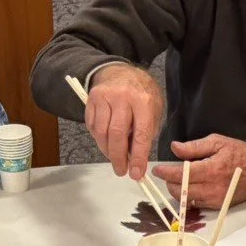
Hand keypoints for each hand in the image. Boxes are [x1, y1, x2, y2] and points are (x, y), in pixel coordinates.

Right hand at [85, 64, 164, 179]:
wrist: (121, 72)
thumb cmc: (140, 94)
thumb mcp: (153, 110)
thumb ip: (146, 133)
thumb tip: (136, 159)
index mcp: (143, 101)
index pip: (140, 134)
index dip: (137, 157)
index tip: (135, 174)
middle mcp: (123, 97)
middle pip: (117, 135)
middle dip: (118, 158)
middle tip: (121, 171)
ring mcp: (105, 97)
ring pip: (101, 133)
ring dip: (107, 150)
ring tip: (114, 156)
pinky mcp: (92, 100)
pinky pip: (92, 126)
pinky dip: (98, 139)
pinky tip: (106, 140)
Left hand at [151, 134, 245, 207]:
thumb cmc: (242, 154)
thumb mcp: (218, 142)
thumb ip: (194, 147)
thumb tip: (175, 148)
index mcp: (211, 169)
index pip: (180, 174)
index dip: (165, 172)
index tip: (157, 169)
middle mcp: (212, 188)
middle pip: (179, 190)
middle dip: (169, 182)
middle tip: (168, 173)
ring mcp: (215, 199)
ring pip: (185, 200)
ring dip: (178, 190)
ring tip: (179, 179)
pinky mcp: (217, 206)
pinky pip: (195, 204)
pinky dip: (188, 196)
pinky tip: (191, 186)